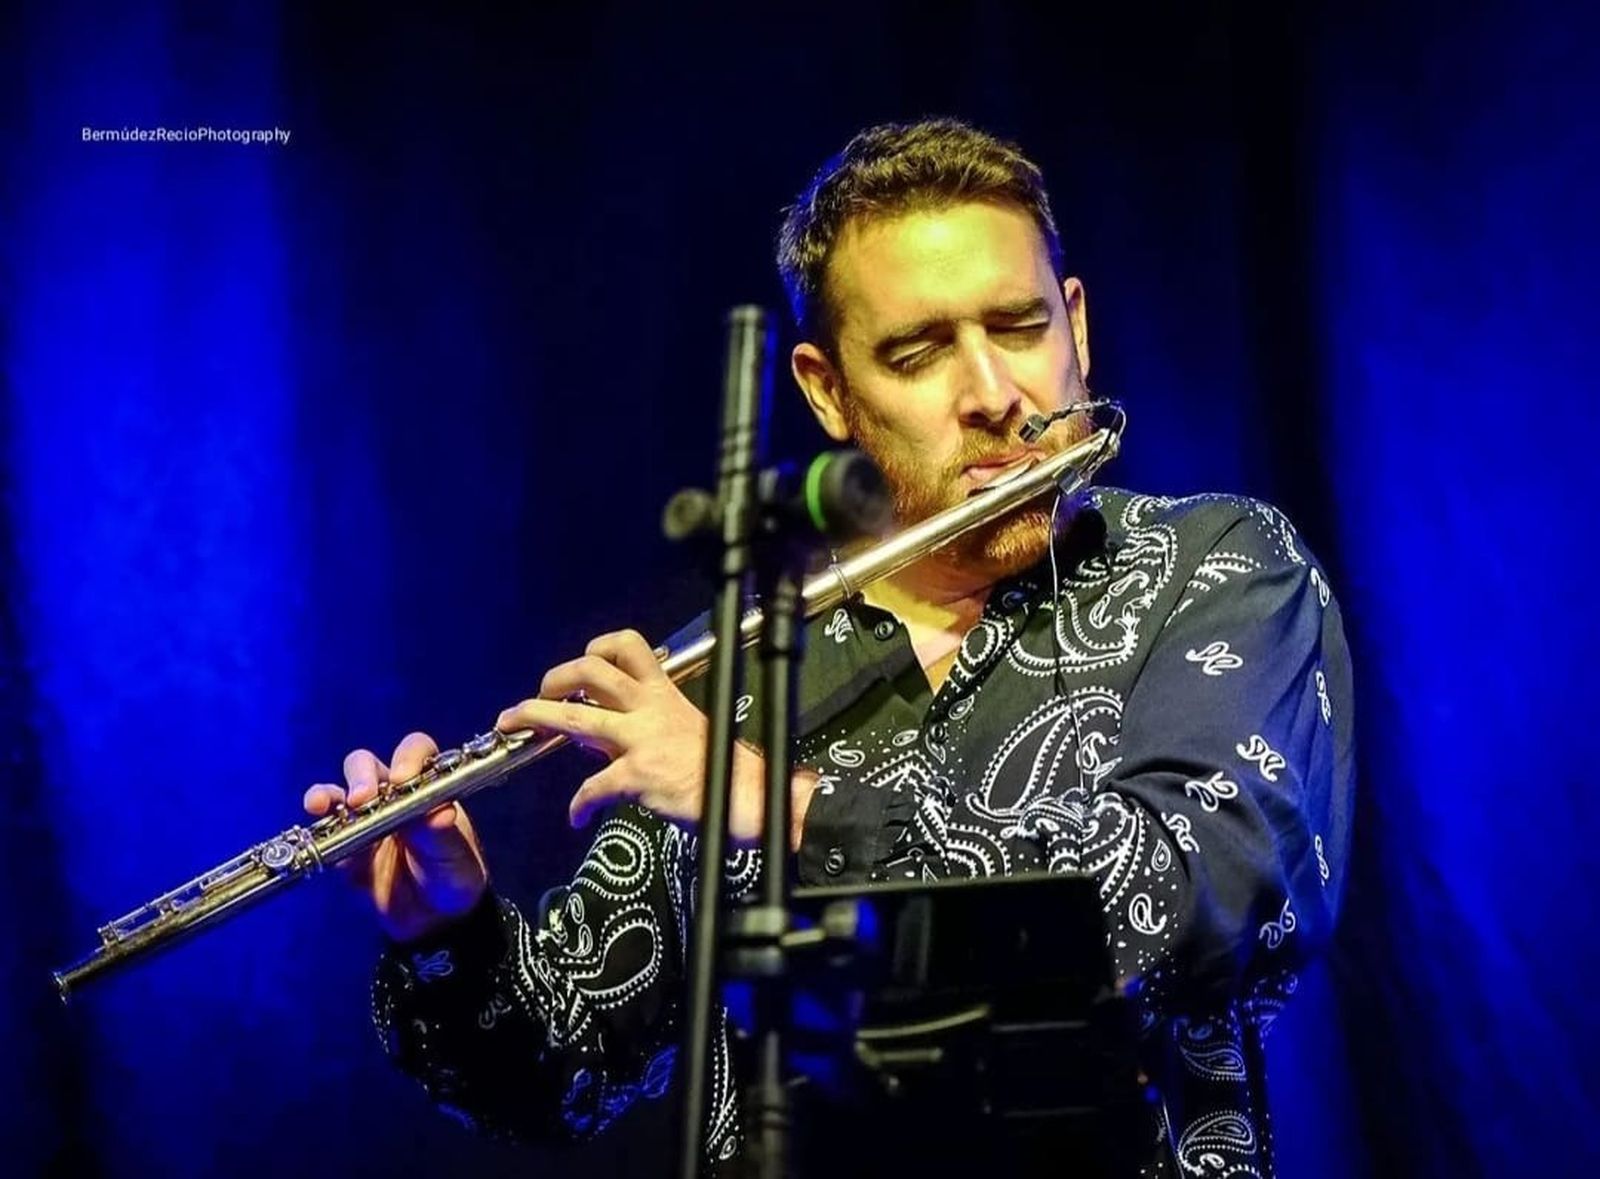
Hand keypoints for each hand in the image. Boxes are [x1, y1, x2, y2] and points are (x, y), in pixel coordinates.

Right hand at [303, 732, 489, 942]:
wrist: (434, 921)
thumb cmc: (453, 877)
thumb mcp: (455, 856)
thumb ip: (442, 834)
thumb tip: (440, 813)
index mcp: (427, 787)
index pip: (415, 752)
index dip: (407, 758)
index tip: (403, 778)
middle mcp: (393, 796)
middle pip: (366, 765)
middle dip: (361, 776)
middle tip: (363, 798)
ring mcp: (365, 820)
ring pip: (340, 792)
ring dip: (329, 793)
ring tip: (323, 804)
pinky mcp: (345, 847)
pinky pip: (325, 830)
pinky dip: (319, 823)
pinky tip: (317, 820)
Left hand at [498, 629, 815, 848]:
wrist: (745, 795)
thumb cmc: (719, 765)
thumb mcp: (684, 727)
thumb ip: (644, 722)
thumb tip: (601, 729)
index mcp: (662, 693)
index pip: (629, 646)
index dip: (595, 648)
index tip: (579, 666)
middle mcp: (648, 708)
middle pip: (591, 672)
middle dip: (553, 679)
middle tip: (538, 695)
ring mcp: (641, 740)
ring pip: (576, 718)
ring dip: (535, 717)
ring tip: (512, 724)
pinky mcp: (638, 776)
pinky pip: (593, 787)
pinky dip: (578, 804)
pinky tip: (576, 816)